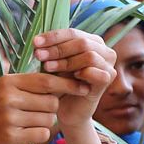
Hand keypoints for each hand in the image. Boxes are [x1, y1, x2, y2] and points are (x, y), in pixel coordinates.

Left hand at [32, 28, 117, 143]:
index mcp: (91, 41)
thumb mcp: (52, 64)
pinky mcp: (108, 80)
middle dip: (57, 49)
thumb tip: (36, 41)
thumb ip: (49, 51)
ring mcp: (108, 65)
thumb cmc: (58, 84)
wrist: (65, 110)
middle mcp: (103, 51)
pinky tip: (71, 77)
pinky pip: (98, 73)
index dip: (53, 36)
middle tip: (38, 55)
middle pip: (82, 42)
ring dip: (66, 61)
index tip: (34, 42)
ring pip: (90, 56)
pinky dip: (83, 73)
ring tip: (48, 67)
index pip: (72, 33)